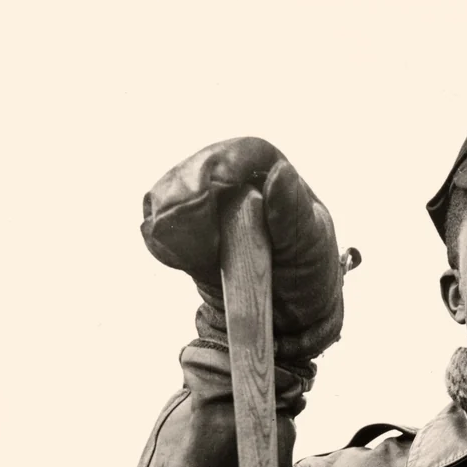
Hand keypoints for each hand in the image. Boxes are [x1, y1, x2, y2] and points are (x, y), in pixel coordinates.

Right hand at [141, 138, 359, 366]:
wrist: (286, 315)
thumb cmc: (307, 272)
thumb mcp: (310, 245)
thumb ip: (292, 211)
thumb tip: (281, 171)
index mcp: (270, 173)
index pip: (243, 152)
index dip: (223, 163)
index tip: (213, 186)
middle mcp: (231, 180)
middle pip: (196, 170)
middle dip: (190, 197)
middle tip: (200, 235)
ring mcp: (201, 204)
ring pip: (168, 197)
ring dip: (173, 223)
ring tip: (200, 260)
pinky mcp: (180, 232)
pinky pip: (156, 228)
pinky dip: (163, 243)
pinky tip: (181, 263)